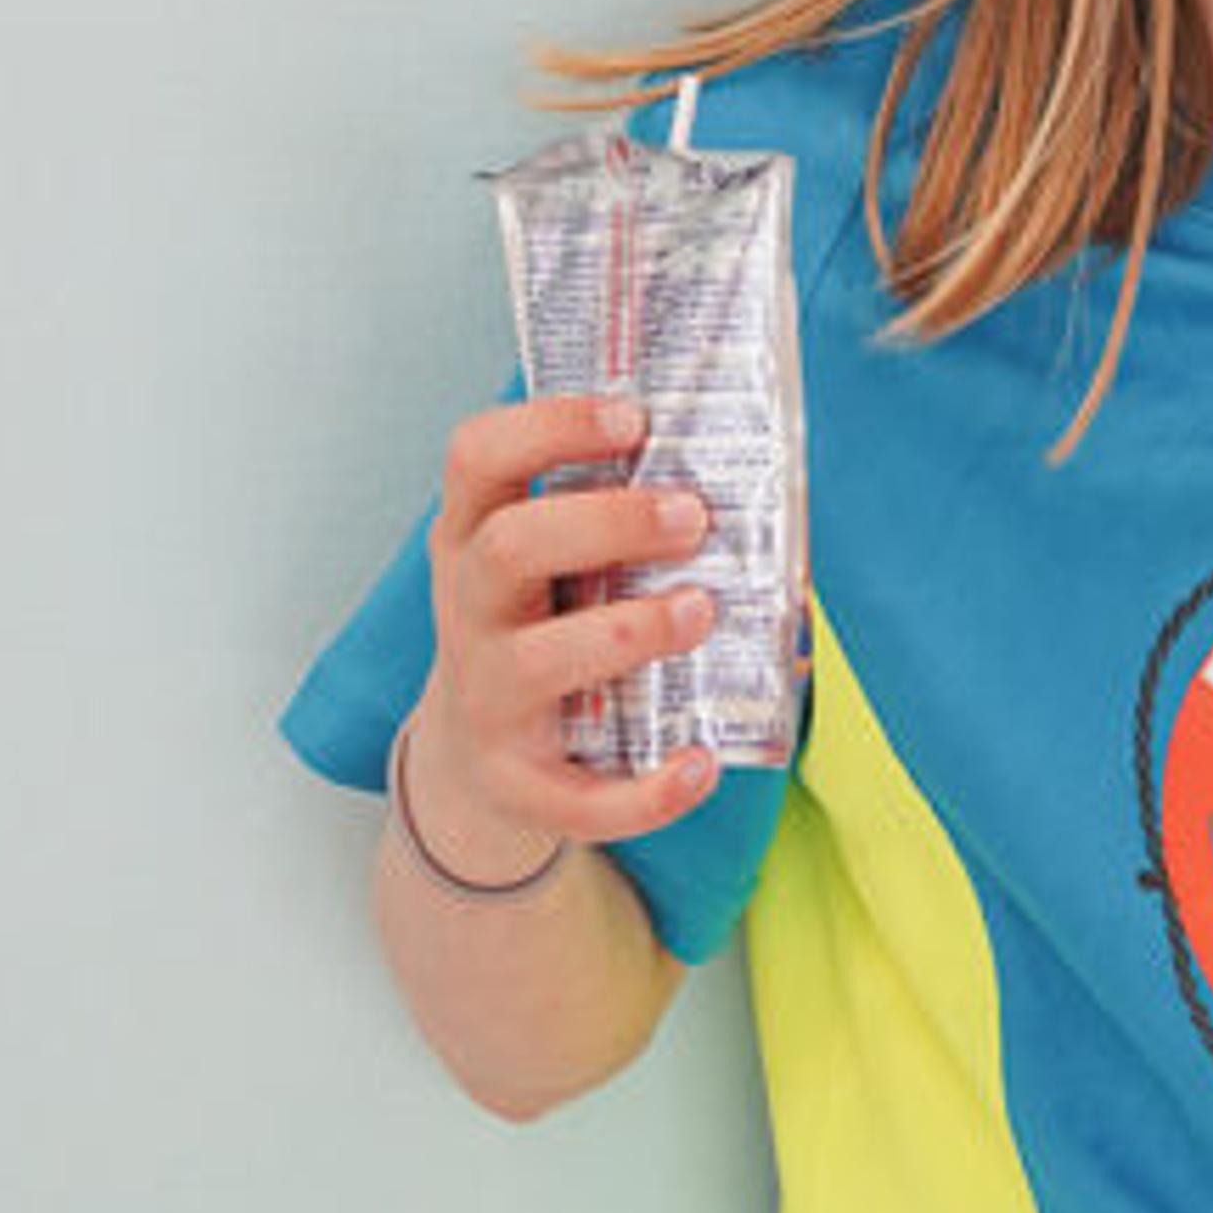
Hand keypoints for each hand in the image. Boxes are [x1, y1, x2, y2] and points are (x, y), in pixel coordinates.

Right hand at [404, 385, 719, 878]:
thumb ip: (613, 518)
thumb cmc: (542, 628)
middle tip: (692, 517)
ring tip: (702, 612)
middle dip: (608, 523)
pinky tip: (701, 764)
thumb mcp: (548, 563)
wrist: (474, 761)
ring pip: (536, 660)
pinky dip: (645, 790)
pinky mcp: (514, 782)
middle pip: (511, 547)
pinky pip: (576, 796)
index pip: (478, 455)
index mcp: (472, 533)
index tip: (634, 417)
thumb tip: (746, 490)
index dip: (550, 425)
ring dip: (630, 631)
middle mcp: (466, 609)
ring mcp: (484, 697)